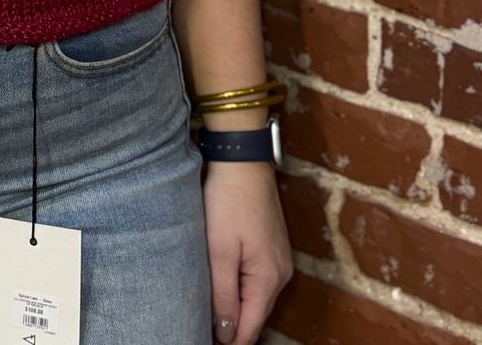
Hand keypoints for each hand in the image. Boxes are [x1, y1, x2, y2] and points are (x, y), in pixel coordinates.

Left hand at [202, 161, 293, 343]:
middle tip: (205, 330)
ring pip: (257, 297)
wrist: (243, 159)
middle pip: (256, 314)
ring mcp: (280, 260)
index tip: (206, 341)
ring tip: (211, 313)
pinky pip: (259, 279)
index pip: (251, 327)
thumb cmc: (228, 201)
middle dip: (235, 327)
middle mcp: (281, 274)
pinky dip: (243, 288)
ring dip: (238, 307)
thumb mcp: (219, 250)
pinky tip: (225, 286)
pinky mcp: (273, 247)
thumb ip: (223, 294)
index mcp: (269, 279)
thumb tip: (227, 334)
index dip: (231, 341)